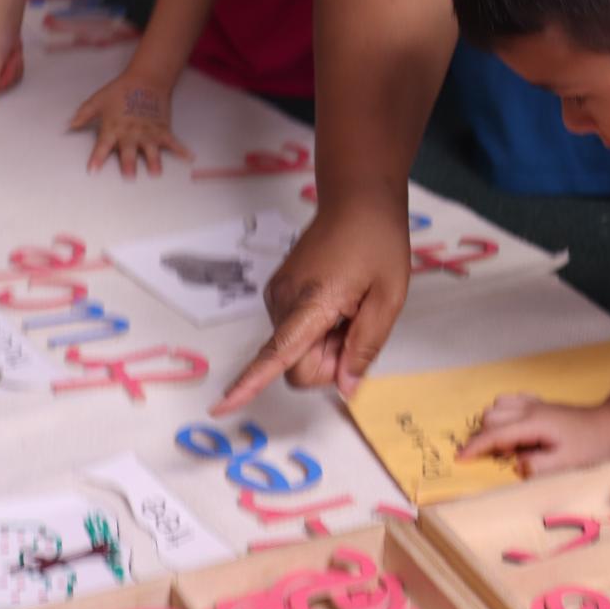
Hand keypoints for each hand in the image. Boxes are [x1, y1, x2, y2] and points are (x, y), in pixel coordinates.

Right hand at [0, 27, 23, 103]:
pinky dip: (16, 66)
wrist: (4, 25)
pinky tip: (12, 57)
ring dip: (13, 69)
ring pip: (10, 84)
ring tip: (7, 58)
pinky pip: (14, 76)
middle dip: (7, 75)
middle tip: (3, 62)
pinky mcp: (3, 68)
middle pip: (0, 91)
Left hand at [67, 70, 191, 177]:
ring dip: (153, 162)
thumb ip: (83, 115)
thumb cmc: (120, 90)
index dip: (97, 159)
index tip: (93, 171)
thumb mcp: (97, 101)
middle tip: (129, 177)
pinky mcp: (162, 129)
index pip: (102, 147)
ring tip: (155, 174)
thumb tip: (69, 126)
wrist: (145, 79)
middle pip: (128, 152)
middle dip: (128, 165)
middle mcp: (130, 133)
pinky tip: (189, 158)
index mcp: (112, 128)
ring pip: (151, 150)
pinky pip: (173, 142)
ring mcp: (148, 132)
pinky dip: (182, 150)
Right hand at [211, 200, 411, 414]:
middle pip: (296, 365)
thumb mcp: (389, 297)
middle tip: (359, 326)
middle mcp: (283, 302)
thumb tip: (345, 387)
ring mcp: (277, 295)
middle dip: (329, 362)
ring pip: (296, 350)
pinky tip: (339, 302)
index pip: (276, 356)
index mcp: (311, 302)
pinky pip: (295, 332)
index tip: (221, 408)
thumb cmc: (378, 243)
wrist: (357, 200)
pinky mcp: (280, 292)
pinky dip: (318, 330)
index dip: (249, 385)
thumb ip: (366, 345)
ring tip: (351, 307)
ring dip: (326, 344)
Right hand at [458, 395, 609, 476]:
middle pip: (491, 416)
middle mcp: (530, 409)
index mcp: (533, 424)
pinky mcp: (542, 404)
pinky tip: (516, 429)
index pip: (495, 434)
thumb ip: (537, 466)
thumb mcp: (566, 462)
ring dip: (494, 424)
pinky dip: (505, 414)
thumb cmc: (591, 445)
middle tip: (495, 458)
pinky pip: (513, 401)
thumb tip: (514, 466)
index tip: (459, 460)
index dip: (475, 448)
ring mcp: (536, 404)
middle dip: (484, 437)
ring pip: (499, 405)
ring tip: (506, 446)